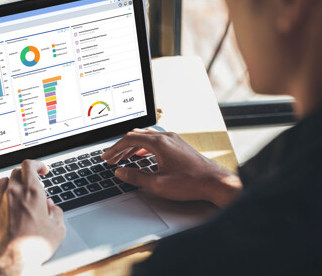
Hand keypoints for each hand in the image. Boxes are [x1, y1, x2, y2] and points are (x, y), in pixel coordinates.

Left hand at [0, 160, 65, 275]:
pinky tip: (12, 203)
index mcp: (32, 192)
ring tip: (21, 189)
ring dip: (14, 181)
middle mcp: (15, 193)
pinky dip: (5, 194)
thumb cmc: (33, 246)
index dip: (38, 164)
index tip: (43, 170)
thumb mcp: (57, 229)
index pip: (30, 165)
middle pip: (17, 171)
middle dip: (28, 174)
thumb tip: (51, 206)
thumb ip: (56, 212)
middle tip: (35, 182)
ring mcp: (2, 201)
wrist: (12, 261)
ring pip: (5, 180)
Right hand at [102, 129, 241, 207]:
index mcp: (159, 143)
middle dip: (122, 147)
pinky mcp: (179, 146)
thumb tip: (121, 173)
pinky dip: (144, 147)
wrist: (215, 182)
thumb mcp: (158, 184)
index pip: (130, 139)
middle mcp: (167, 137)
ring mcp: (174, 140)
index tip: (107, 157)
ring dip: (133, 147)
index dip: (115, 149)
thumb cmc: (190, 182)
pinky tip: (142, 156)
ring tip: (123, 158)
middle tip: (112, 158)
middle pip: (137, 136)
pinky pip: (157, 141)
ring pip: (147, 138)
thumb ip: (136, 177)